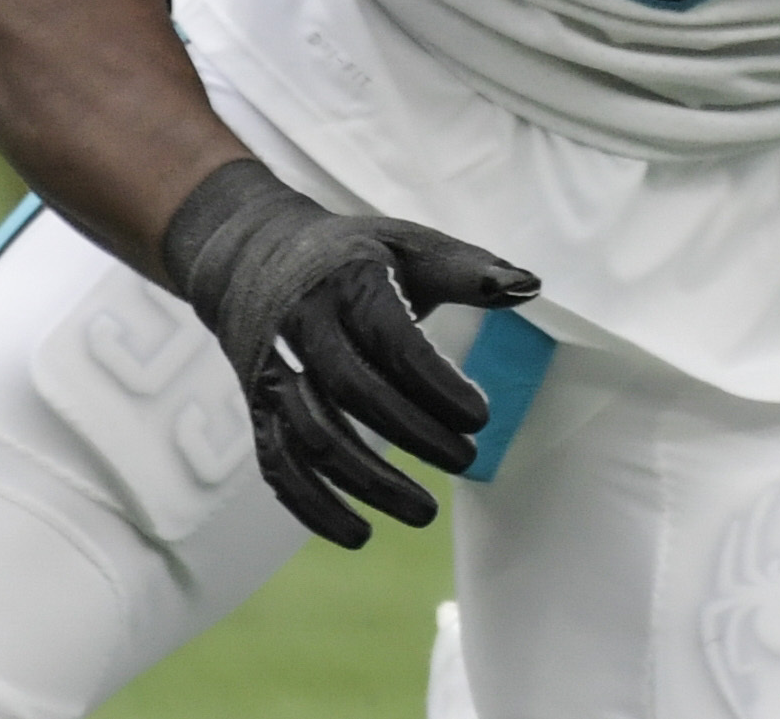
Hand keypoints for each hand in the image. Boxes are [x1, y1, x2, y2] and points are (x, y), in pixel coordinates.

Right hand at [157, 158, 539, 548]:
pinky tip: (357, 534)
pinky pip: (277, 464)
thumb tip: (531, 286)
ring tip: (423, 513)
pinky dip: (313, 505)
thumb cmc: (350, 254)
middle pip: (353, 391)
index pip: (392, 340)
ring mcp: (272, 371)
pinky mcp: (257, 406)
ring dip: (366, 482)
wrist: (248, 253)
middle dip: (412, 433)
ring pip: (312, 436)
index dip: (436, 383)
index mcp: (347, 284)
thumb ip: (468, 270)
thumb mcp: (407, 244)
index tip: (482, 417)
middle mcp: (302, 329)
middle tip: (467, 461)